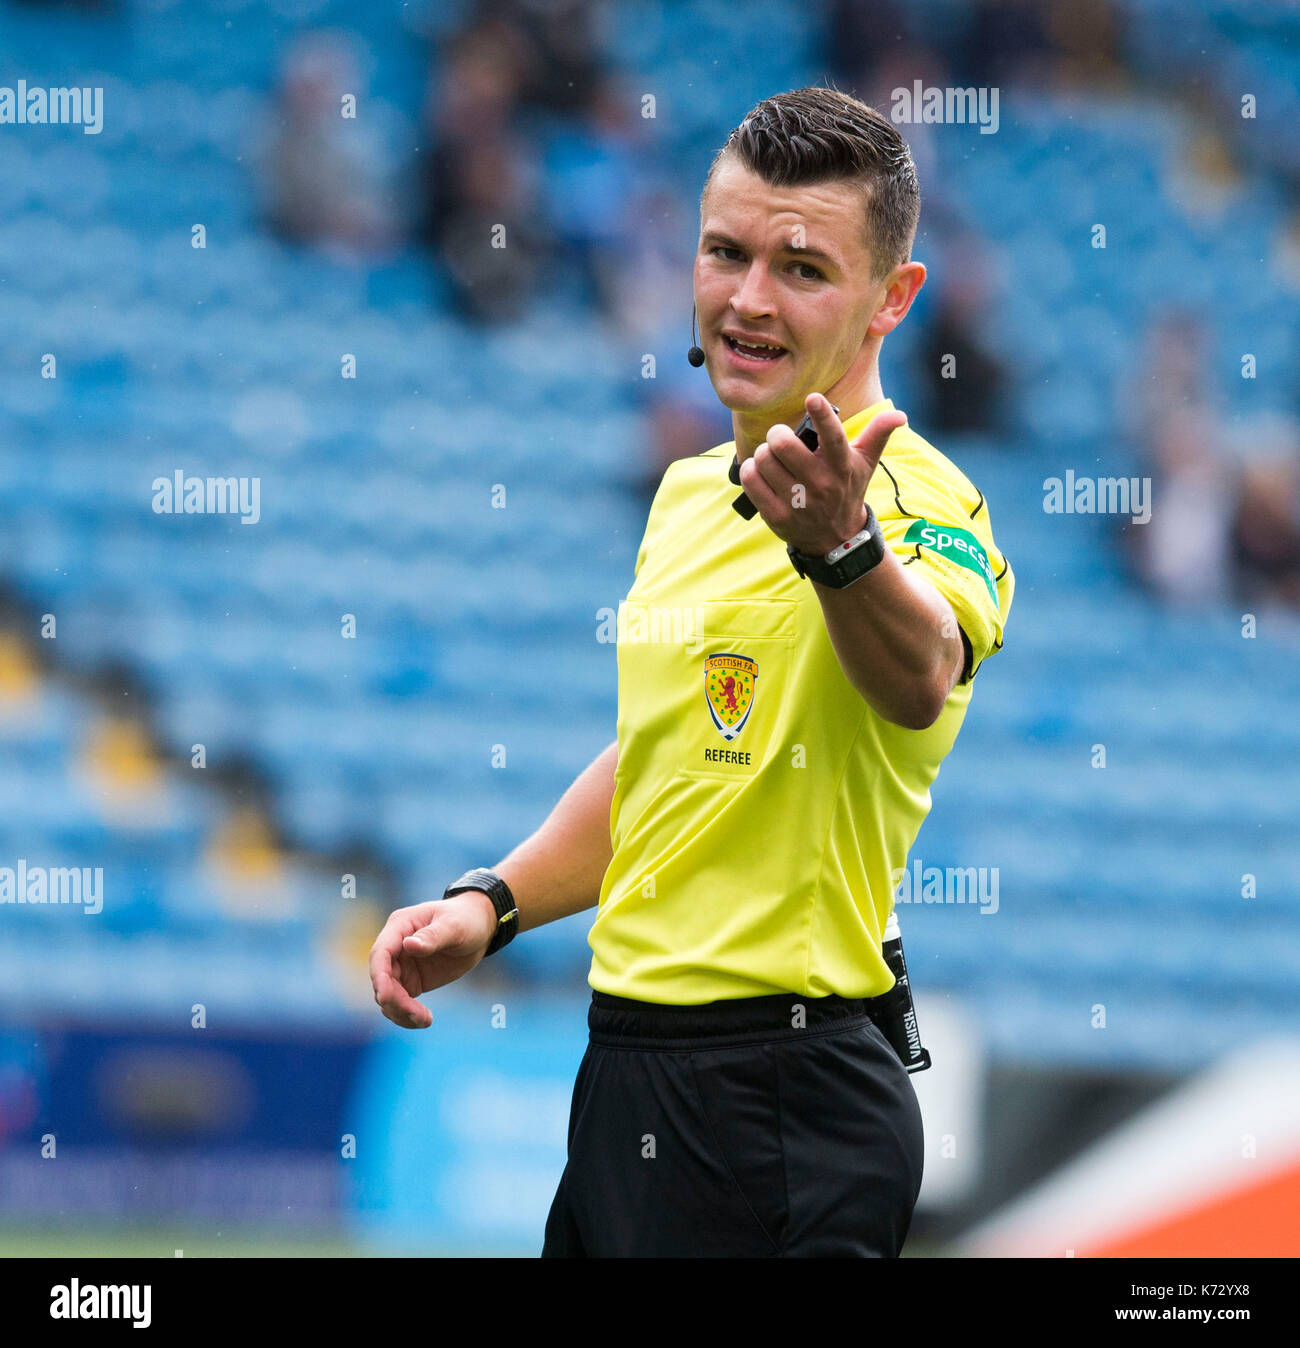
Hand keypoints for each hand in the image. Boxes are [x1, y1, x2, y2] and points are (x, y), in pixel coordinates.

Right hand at [368, 892, 497, 1027]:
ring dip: (400, 1012)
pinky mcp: (411, 981)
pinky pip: (400, 1002)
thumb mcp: (454, 926)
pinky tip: (424, 1020)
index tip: (385, 997)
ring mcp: (401, 966)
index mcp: (400, 926)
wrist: (480, 929)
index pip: (381, 953)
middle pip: (382, 979)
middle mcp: (395, 947)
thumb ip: (432, 936)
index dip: (379, 976)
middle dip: (395, 1000)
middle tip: (418, 1015)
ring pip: (388, 994)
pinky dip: (406, 1015)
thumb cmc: (466, 919)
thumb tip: (408, 945)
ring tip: (425, 1020)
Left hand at [737, 392, 906, 555]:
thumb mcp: (866, 464)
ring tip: (773, 459)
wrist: (836, 540)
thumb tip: (899, 415)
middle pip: (783, 445)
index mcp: (842, 466)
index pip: (833, 438)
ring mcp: (797, 502)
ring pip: (764, 460)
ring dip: (764, 454)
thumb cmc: (847, 490)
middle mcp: (821, 485)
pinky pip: (751, 480)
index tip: (813, 398)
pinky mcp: (776, 516)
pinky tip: (762, 473)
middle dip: (776, 435)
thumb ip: (878, 434)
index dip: (823, 416)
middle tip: (779, 438)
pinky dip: (751, 471)